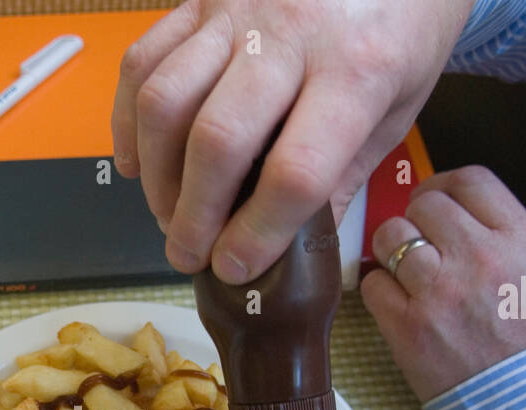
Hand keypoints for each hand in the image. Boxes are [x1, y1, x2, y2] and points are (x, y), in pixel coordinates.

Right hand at [111, 0, 474, 282]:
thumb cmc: (399, 32)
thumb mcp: (394, 108)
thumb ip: (340, 175)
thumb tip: (286, 249)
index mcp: (356, 71)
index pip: (295, 172)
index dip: (257, 233)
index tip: (235, 267)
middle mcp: (290, 36)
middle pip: (218, 140)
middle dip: (194, 216)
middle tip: (189, 255)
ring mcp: (236, 11)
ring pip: (166, 100)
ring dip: (157, 175)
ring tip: (168, 215)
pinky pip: (143, 61)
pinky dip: (126, 120)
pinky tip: (136, 163)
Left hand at [361, 166, 525, 402]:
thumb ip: (500, 234)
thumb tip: (452, 212)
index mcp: (520, 238)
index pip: (470, 180)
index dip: (443, 185)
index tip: (435, 200)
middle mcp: (478, 257)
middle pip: (424, 204)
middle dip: (416, 219)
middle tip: (418, 241)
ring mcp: (439, 292)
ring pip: (390, 237)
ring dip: (392, 250)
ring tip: (405, 271)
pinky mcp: (407, 328)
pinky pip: (372, 285)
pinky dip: (380, 290)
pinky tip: (397, 303)